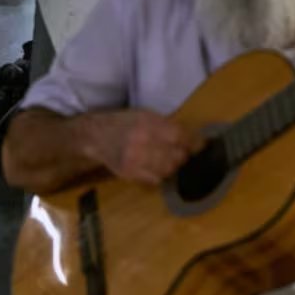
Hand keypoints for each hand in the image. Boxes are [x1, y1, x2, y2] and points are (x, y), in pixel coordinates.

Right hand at [87, 110, 205, 185]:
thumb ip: (166, 125)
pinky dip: (160, 175)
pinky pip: (155, 179)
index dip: (192, 142)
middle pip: (176, 156)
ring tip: (171, 160)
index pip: (179, 136)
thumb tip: (191, 137)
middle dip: (183, 156)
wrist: (95, 135)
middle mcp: (141, 141)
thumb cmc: (123, 122)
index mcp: (147, 123)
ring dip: (173, 166)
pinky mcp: (130, 173)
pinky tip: (157, 168)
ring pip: (168, 169)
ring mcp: (135, 160)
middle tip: (183, 154)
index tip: (199, 145)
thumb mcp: (144, 115)